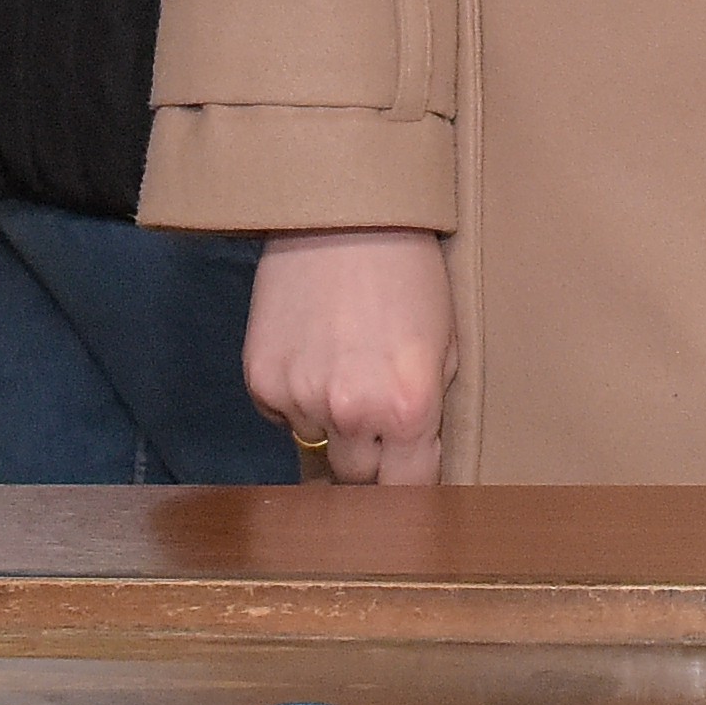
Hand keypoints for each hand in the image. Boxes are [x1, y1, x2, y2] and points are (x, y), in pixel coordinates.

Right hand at [243, 229, 451, 482]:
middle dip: (369, 458)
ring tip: (341, 369)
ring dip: (329, 426)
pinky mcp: (261, 381)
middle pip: (356, 480)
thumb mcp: (444, 345)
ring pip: (315, 447)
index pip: (408, 490)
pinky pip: (281, 415)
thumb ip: (429, 410)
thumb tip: (413, 459)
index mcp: (409, 410)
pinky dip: (295, 398)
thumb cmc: (407, 272)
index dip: (410, 486)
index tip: (408, 476)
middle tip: (374, 416)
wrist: (341, 214)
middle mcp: (352, 414)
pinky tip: (311, 354)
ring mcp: (300, 399)